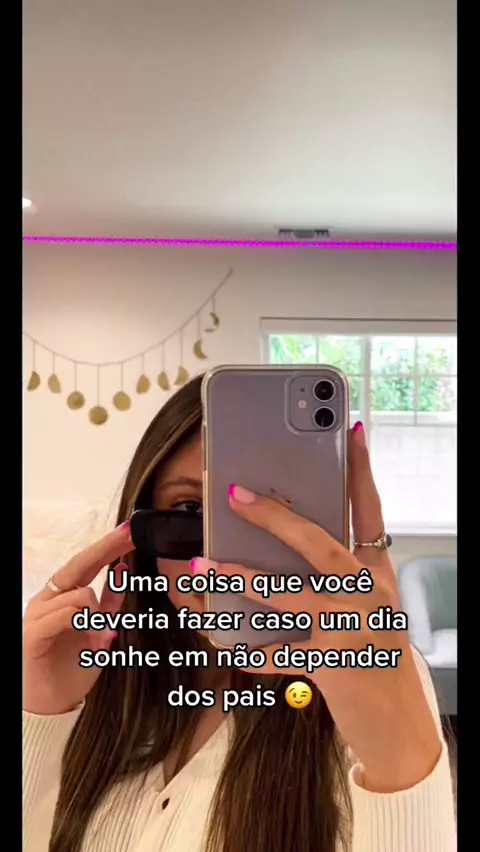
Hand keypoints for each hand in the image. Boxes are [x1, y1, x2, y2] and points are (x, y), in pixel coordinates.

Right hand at [23, 522, 133, 715]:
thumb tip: (123, 571)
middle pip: (79, 566)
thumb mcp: (99, 632)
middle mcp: (46, 601)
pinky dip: (86, 624)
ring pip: (80, 594)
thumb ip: (108, 604)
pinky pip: (66, 614)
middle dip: (107, 548)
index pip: (86, 565)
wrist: (48, 707)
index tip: (130, 532)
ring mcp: (36, 615)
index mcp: (60, 598)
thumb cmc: (70, 670)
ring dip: (98, 616)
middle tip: (128, 535)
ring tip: (98, 641)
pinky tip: (95, 640)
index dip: (108, 548)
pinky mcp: (32, 633)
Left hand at [194, 424, 441, 791]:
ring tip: (201, 569)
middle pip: (318, 543)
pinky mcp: (332, 663)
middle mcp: (368, 592)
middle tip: (235, 494)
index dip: (361, 471)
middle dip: (273, 517)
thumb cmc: (376, 653)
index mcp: (377, 572)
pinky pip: (278, 653)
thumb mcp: (368, 605)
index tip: (353, 431)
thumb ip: (337, 574)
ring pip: (286, 593)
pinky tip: (226, 644)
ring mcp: (351, 627)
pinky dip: (248, 650)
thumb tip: (282, 542)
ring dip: (238, 580)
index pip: (369, 511)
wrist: (399, 721)